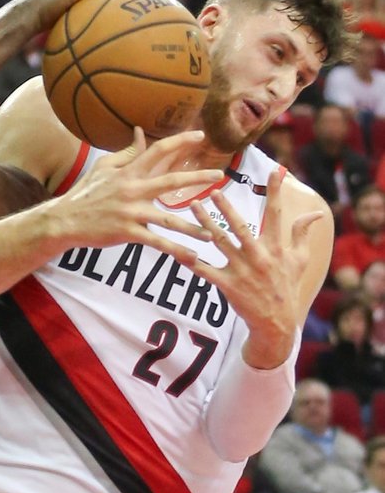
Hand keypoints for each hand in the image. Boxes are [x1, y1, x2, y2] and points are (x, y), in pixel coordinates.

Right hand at [48, 129, 222, 262]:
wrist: (64, 220)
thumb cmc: (85, 193)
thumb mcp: (103, 168)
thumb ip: (126, 153)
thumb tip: (140, 132)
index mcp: (128, 173)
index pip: (157, 151)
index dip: (180, 141)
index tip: (200, 136)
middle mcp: (132, 190)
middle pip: (171, 180)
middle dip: (197, 178)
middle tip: (219, 177)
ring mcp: (130, 212)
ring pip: (168, 219)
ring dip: (193, 227)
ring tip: (212, 233)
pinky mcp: (127, 232)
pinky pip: (156, 242)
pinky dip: (175, 250)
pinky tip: (192, 256)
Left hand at [188, 167, 322, 368]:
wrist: (276, 322)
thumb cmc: (286, 286)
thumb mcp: (300, 260)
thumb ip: (302, 234)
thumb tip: (314, 212)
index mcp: (276, 248)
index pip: (277, 214)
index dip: (276, 192)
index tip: (274, 170)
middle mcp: (259, 256)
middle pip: (241, 227)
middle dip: (227, 208)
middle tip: (214, 191)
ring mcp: (242, 271)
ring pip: (220, 242)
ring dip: (205, 224)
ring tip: (192, 207)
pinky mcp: (228, 285)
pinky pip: (205, 270)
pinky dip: (191, 261)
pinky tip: (177, 249)